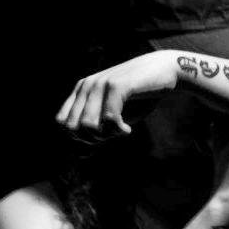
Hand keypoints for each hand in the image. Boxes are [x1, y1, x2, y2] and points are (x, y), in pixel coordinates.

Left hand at [56, 51, 177, 136]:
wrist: (165, 71)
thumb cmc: (140, 97)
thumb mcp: (116, 116)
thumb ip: (98, 132)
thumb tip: (79, 157)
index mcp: (82, 90)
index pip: (63, 122)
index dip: (79, 137)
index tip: (101, 137)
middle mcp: (87, 85)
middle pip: (74, 127)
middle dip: (92, 139)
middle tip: (112, 135)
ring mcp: (101, 83)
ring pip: (88, 125)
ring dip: (105, 135)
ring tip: (120, 131)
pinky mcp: (117, 85)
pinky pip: (109, 118)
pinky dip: (118, 130)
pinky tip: (127, 129)